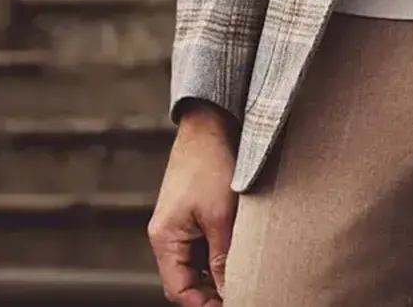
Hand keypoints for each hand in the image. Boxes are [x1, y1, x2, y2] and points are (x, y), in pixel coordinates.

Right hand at [150, 104, 238, 306]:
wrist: (211, 124)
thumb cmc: (210, 165)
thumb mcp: (220, 217)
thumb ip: (222, 257)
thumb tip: (230, 291)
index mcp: (164, 239)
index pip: (178, 290)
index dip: (203, 304)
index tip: (233, 304)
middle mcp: (168, 235)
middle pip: (187, 279)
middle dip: (212, 291)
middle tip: (246, 293)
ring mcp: (181, 224)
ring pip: (198, 263)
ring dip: (219, 272)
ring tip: (248, 276)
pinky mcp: (195, 213)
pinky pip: (205, 244)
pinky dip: (221, 252)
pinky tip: (243, 253)